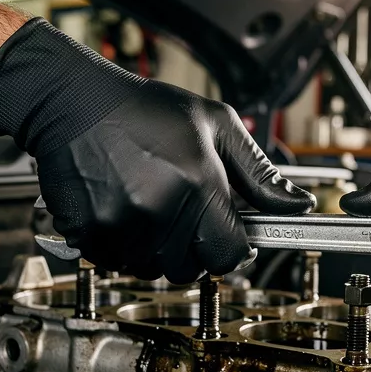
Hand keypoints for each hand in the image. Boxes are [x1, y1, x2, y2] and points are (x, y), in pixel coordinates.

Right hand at [0, 19, 314, 281]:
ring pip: (155, 269)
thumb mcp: (217, 125)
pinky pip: (119, 264)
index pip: (230, 254)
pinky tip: (124, 211)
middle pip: (192, 268)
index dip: (232, 247)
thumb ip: (260, 172)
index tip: (227, 234)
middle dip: (195, 247)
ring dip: (158, 249)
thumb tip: (297, 204)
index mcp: (198, 182)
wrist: (73, 102)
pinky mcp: (89, 233)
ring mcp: (121, 224)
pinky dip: (125, 248)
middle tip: (184, 211)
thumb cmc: (145, 109)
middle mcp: (159, 208)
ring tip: (151, 206)